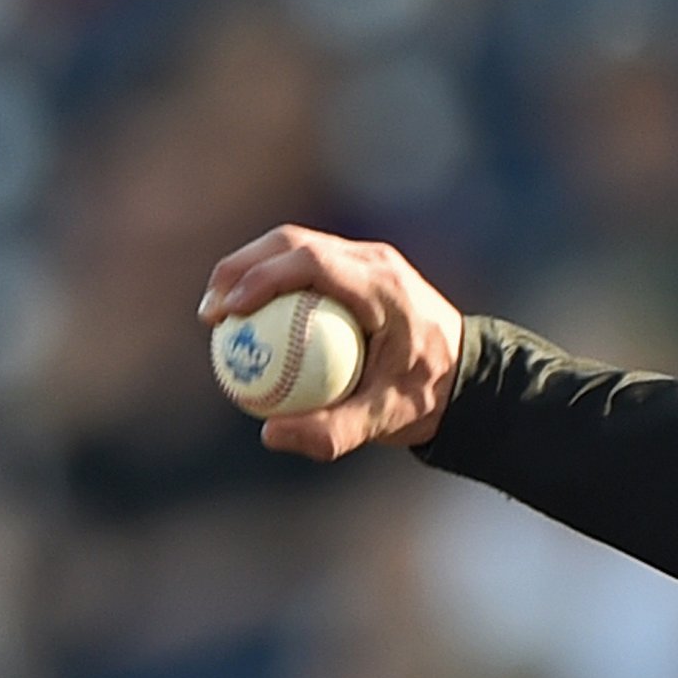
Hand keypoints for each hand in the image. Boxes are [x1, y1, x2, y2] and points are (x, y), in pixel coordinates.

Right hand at [199, 225, 466, 459]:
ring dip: (248, 270)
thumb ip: (333, 431)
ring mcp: (365, 260)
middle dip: (240, 269)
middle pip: (291, 243)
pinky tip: (243, 319)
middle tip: (210, 312)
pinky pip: (302, 266)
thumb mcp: (388, 421)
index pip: (312, 264)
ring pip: (292, 247)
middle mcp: (375, 262)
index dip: (262, 279)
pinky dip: (268, 283)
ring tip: (216, 313)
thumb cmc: (429, 397)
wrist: (468, 377)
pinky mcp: (356, 268)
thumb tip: (270, 434)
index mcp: (384, 286)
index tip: (228, 312)